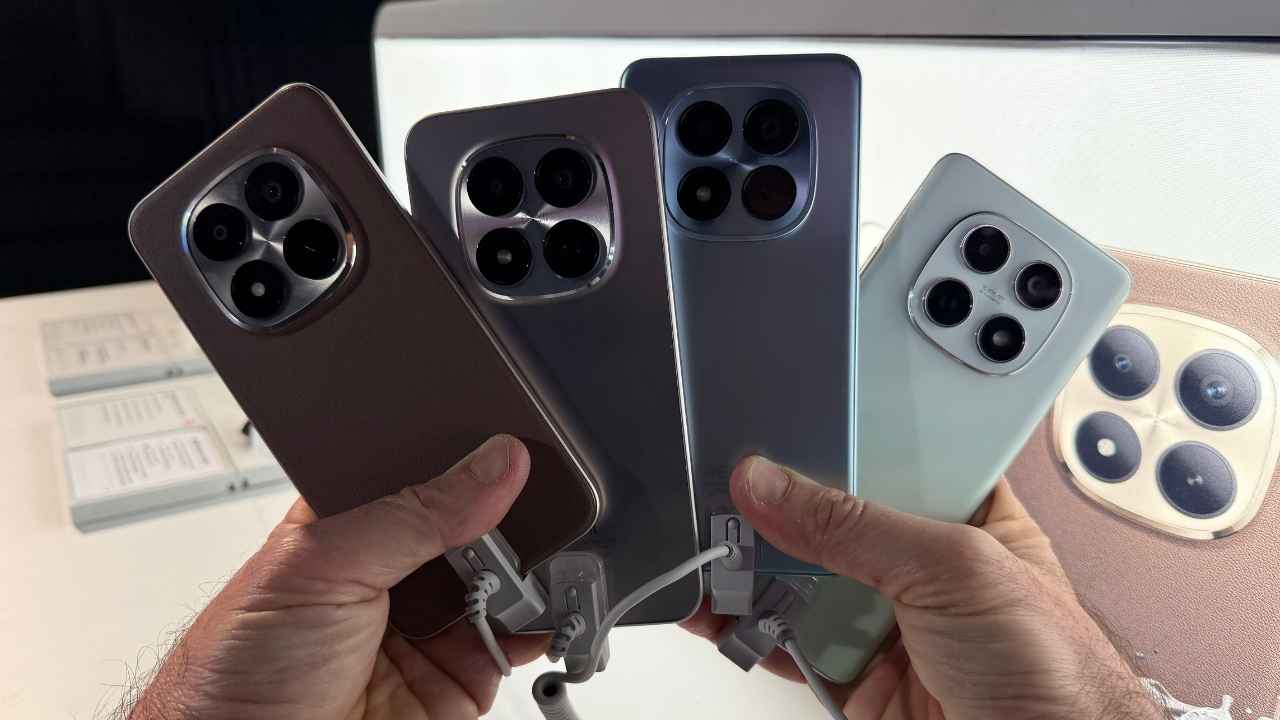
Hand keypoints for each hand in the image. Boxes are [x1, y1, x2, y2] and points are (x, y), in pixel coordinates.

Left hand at [129, 435, 547, 719]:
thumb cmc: (238, 670)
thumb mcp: (323, 564)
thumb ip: (412, 512)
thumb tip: (493, 464)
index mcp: (353, 526)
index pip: (424, 474)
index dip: (466, 459)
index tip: (507, 449)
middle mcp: (394, 573)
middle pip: (474, 525)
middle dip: (503, 515)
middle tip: (519, 510)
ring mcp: (429, 627)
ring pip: (504, 582)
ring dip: (525, 570)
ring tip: (525, 565)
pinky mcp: (459, 678)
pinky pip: (518, 641)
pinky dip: (540, 625)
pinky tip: (542, 608)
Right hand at [683, 456, 1164, 719]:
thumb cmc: (1056, 671)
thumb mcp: (955, 568)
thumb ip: (857, 526)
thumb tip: (772, 486)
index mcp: (963, 515)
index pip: (883, 459)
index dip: (830, 443)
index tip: (773, 431)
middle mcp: (920, 565)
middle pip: (829, 521)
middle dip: (775, 510)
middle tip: (726, 493)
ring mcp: (885, 622)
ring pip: (800, 582)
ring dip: (753, 569)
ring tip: (710, 550)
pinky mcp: (856, 676)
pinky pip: (787, 643)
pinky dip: (748, 628)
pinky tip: (722, 609)